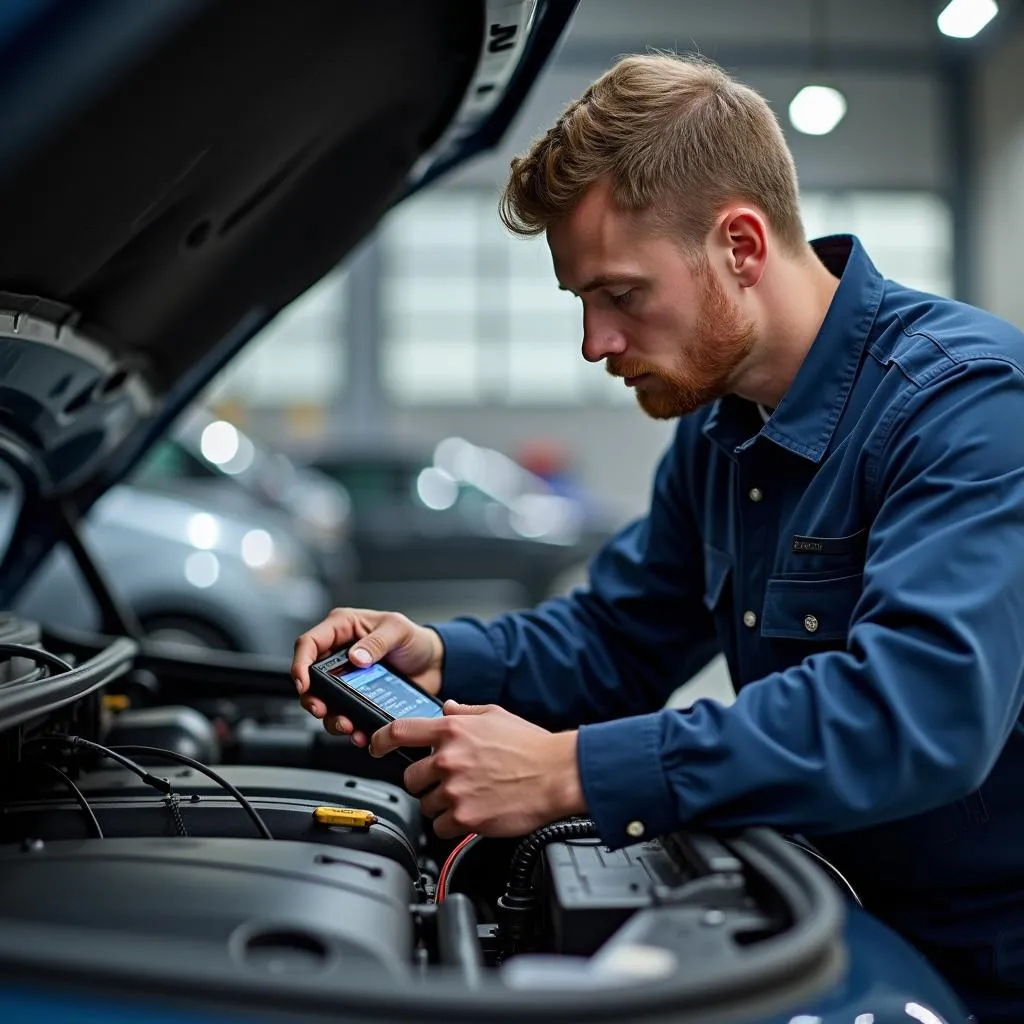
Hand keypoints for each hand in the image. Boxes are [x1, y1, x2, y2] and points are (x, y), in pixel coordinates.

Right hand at [292, 607, 443, 746]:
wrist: (435, 664)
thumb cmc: (415, 640)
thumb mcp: (398, 630)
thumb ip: (377, 641)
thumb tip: (356, 657)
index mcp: (343, 628)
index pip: (309, 643)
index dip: (300, 664)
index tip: (304, 684)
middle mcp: (339, 654)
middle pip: (310, 678)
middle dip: (312, 698)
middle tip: (321, 710)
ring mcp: (347, 678)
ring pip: (325, 701)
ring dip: (331, 717)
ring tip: (347, 726)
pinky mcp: (357, 698)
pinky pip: (345, 714)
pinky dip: (350, 726)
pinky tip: (359, 732)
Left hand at [371, 701, 586, 838]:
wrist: (558, 774)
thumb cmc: (531, 746)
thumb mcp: (496, 715)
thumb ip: (466, 712)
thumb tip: (447, 707)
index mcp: (453, 729)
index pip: (399, 731)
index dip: (379, 740)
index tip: (374, 747)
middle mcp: (449, 758)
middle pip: (410, 777)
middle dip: (424, 782)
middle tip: (447, 782)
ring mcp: (455, 789)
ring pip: (426, 804)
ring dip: (441, 804)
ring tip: (468, 797)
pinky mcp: (465, 817)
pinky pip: (440, 828)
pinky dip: (452, 825)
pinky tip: (472, 813)